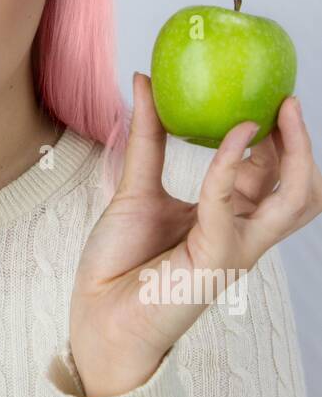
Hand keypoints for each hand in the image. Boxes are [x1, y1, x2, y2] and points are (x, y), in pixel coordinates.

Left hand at [69, 72, 321, 396]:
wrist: (95, 317)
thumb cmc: (118, 264)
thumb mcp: (134, 186)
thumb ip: (148, 135)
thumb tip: (145, 79)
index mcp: (226, 219)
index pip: (272, 176)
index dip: (280, 138)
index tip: (271, 95)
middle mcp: (239, 235)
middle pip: (299, 191)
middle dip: (303, 146)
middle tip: (288, 101)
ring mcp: (233, 250)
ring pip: (293, 203)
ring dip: (294, 155)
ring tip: (278, 114)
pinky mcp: (215, 261)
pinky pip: (229, 204)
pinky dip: (230, 164)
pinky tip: (231, 135)